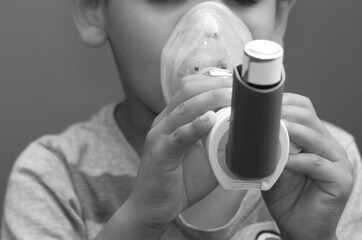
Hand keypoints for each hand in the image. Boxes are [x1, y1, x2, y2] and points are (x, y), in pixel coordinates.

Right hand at [127, 74, 231, 230]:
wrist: (153, 208)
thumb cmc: (180, 182)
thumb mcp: (204, 156)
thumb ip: (219, 141)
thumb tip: (249, 132)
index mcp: (173, 119)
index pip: (192, 88)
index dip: (215, 80)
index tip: (240, 80)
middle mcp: (164, 122)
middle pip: (188, 90)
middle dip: (217, 84)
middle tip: (242, 86)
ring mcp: (159, 136)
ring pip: (183, 108)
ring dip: (210, 99)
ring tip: (232, 96)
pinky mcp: (159, 153)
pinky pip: (177, 136)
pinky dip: (194, 126)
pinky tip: (209, 119)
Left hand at [262, 93, 353, 239]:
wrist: (299, 228)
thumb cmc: (285, 196)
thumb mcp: (272, 165)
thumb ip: (266, 147)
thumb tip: (244, 129)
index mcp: (315, 138)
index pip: (303, 108)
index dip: (282, 102)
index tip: (258, 103)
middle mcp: (329, 146)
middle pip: (309, 117)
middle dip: (283, 113)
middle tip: (260, 115)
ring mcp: (339, 162)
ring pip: (314, 136)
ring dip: (289, 131)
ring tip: (268, 130)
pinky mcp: (341, 180)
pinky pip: (316, 164)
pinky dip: (296, 160)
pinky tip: (281, 160)